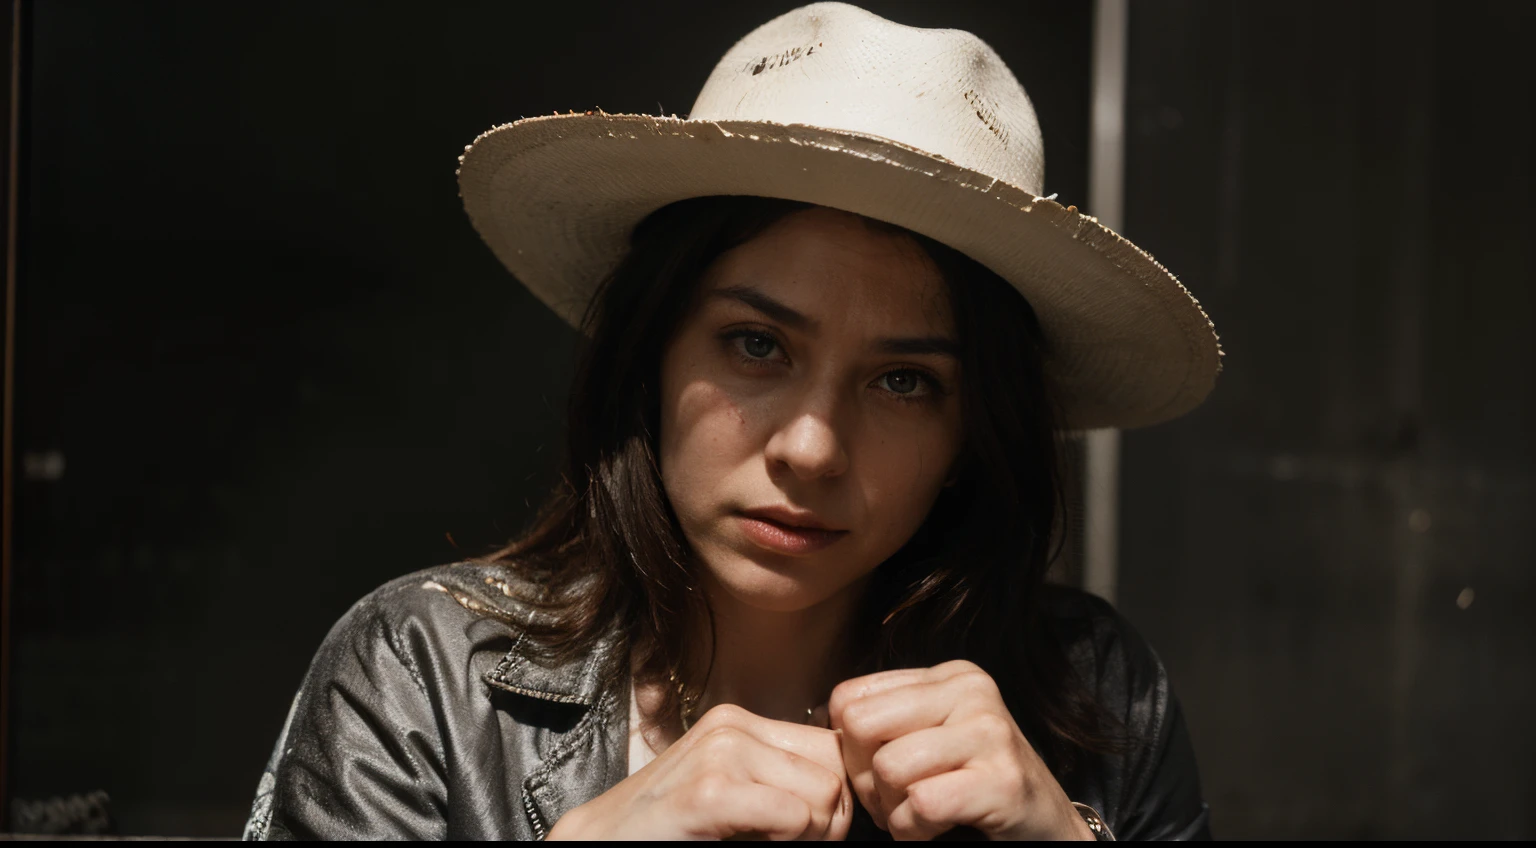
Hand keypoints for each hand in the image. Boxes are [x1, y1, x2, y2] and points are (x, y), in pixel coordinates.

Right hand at [547, 703, 852, 840]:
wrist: (599, 845)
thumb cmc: (671, 833)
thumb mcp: (732, 796)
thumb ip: (779, 783)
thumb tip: (849, 798)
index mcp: (740, 723)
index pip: (832, 746)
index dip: (838, 797)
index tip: (813, 831)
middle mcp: (733, 725)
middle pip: (836, 768)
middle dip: (831, 819)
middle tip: (794, 844)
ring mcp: (721, 751)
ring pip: (825, 793)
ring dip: (812, 835)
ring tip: (769, 845)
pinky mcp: (710, 789)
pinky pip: (795, 815)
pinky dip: (790, 841)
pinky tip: (747, 845)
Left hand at [828, 660, 1094, 840]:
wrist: (1048, 828)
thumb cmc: (977, 785)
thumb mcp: (934, 735)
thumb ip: (888, 718)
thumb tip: (827, 718)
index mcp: (949, 674)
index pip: (850, 697)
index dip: (850, 747)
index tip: (878, 772)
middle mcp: (972, 691)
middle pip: (861, 727)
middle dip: (864, 778)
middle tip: (893, 800)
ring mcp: (991, 733)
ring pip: (888, 767)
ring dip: (891, 810)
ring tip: (916, 816)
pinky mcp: (1003, 781)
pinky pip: (921, 805)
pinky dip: (913, 831)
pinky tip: (934, 830)